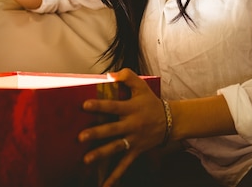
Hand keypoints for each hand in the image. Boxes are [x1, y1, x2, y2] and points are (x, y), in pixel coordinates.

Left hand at [78, 68, 166, 186]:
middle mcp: (131, 125)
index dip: (100, 105)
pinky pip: (124, 165)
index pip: (113, 106)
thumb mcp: (142, 86)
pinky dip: (114, 176)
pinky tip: (104, 185)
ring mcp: (133, 140)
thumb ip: (127, 76)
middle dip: (97, 133)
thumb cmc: (151, 102)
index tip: (84, 105)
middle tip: (81, 137)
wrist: (170, 121)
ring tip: (86, 160)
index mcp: (131, 108)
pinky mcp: (135, 151)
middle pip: (112, 129)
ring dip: (101, 154)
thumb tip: (109, 75)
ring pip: (116, 148)